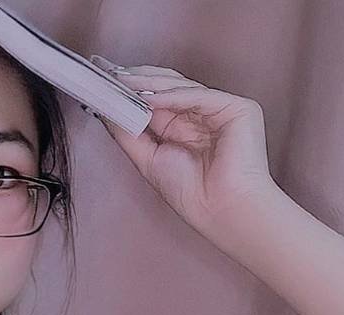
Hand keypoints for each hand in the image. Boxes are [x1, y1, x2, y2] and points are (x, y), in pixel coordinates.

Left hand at [90, 61, 280, 234]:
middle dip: (139, 81)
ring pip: (182, 87)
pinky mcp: (237, 108)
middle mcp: (202, 115)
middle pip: (168, 88)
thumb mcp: (149, 160)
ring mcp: (220, 109)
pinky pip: (199, 96)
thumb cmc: (191, 194)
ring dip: (151, 85)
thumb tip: (106, 113)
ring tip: (124, 82)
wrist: (221, 210)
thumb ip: (129, 135)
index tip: (106, 84)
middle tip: (111, 75)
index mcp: (184, 128)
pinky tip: (149, 97)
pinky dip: (173, 95)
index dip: (133, 92)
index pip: (157, 101)